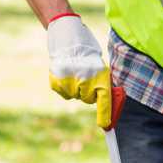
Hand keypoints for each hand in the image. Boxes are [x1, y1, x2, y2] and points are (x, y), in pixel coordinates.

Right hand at [47, 13, 112, 128]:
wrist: (68, 36)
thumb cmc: (87, 52)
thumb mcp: (99, 66)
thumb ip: (101, 83)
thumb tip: (106, 101)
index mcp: (99, 76)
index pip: (103, 100)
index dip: (104, 114)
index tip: (105, 125)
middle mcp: (85, 80)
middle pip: (88, 99)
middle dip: (88, 92)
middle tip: (85, 78)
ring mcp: (69, 81)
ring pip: (74, 96)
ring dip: (75, 88)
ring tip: (74, 72)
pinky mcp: (56, 81)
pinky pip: (63, 92)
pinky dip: (64, 86)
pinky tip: (65, 74)